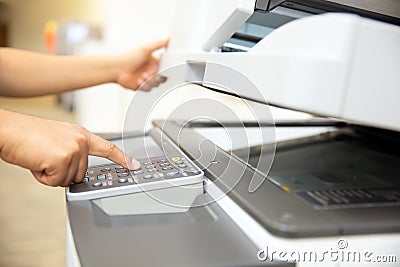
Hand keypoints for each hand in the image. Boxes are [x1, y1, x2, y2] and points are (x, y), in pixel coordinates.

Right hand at [0, 110, 139, 186]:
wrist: (8, 130)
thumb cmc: (28, 135)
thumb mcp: (58, 139)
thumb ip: (73, 153)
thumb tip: (77, 171)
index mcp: (81, 134)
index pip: (108, 148)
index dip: (122, 158)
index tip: (134, 166)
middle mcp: (81, 141)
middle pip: (82, 174)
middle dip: (63, 172)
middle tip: (47, 158)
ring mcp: (74, 149)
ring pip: (68, 180)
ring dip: (52, 175)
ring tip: (41, 158)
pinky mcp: (63, 159)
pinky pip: (56, 182)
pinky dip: (43, 177)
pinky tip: (37, 162)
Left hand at [116, 38, 168, 90]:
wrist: (116, 69)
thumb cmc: (129, 57)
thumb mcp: (145, 49)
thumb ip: (158, 44)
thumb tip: (169, 37)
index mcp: (154, 62)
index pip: (166, 67)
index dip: (166, 70)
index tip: (162, 70)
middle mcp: (152, 71)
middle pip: (163, 78)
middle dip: (158, 77)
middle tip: (154, 75)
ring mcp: (147, 79)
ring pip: (156, 84)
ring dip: (150, 81)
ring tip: (142, 76)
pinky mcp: (142, 86)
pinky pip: (149, 89)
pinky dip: (144, 85)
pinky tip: (138, 81)